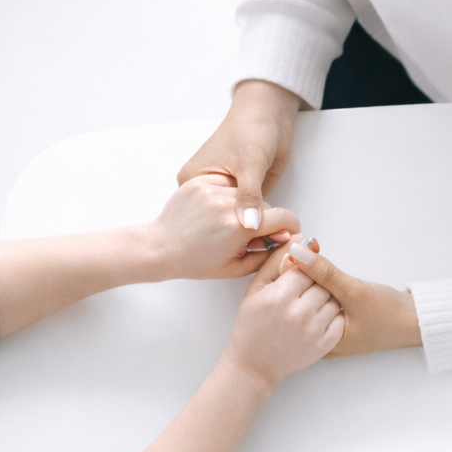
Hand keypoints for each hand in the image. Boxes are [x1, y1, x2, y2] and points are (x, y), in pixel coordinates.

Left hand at [142, 175, 300, 280]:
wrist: (160, 248)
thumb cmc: (196, 262)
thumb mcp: (236, 268)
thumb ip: (266, 254)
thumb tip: (284, 239)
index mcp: (239, 227)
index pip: (284, 217)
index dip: (291, 226)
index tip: (288, 232)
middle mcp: (226, 204)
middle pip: (264, 205)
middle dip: (263, 220)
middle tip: (250, 236)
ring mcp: (211, 190)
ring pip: (244, 194)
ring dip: (243, 207)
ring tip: (228, 224)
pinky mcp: (198, 182)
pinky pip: (225, 185)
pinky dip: (226, 197)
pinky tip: (216, 212)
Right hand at [177, 80, 301, 234]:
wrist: (269, 113)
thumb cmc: (250, 129)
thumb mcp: (248, 164)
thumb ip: (249, 196)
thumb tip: (249, 225)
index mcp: (194, 180)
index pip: (207, 217)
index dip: (224, 233)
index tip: (242, 246)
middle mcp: (208, 190)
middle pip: (223, 222)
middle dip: (241, 234)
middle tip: (258, 244)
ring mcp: (227, 193)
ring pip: (239, 222)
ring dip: (253, 231)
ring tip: (266, 240)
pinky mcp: (246, 195)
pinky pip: (252, 217)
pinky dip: (261, 225)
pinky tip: (270, 234)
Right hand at [226, 235, 344, 388]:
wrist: (255, 363)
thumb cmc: (252, 324)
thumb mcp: (257, 290)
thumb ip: (277, 262)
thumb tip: (301, 239)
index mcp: (278, 296)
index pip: (305, 269)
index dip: (303, 272)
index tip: (297, 279)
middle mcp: (297, 313)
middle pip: (321, 284)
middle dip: (314, 285)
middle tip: (303, 295)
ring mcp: (313, 330)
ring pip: (332, 300)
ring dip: (325, 300)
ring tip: (309, 307)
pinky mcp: (324, 345)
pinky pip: (338, 319)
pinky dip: (332, 317)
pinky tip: (317, 320)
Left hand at [281, 243, 422, 355]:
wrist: (418, 321)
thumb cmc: (389, 315)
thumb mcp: (355, 291)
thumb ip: (324, 272)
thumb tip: (296, 251)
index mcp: (319, 343)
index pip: (292, 307)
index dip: (289, 276)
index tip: (293, 255)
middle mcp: (320, 339)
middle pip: (297, 303)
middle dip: (298, 274)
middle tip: (305, 251)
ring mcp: (329, 329)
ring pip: (308, 297)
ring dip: (309, 275)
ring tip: (313, 255)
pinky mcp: (337, 318)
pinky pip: (319, 297)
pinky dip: (319, 281)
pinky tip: (323, 267)